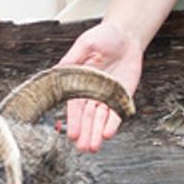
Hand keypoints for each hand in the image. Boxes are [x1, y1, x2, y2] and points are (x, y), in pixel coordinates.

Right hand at [54, 19, 145, 149]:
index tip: (71, 133)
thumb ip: (72, 60)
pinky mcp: (122, 96)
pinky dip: (113, 124)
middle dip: (85, 133)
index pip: (74, 106)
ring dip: (96, 134)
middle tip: (82, 147)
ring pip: (100, 120)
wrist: (126, 35)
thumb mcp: (85, 44)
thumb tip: (56, 72)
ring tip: (92, 148)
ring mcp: (107, 96)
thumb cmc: (103, 37)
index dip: (73, 120)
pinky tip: (107, 134)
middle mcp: (92, 93)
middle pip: (87, 117)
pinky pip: (117, 113)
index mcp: (78, 83)